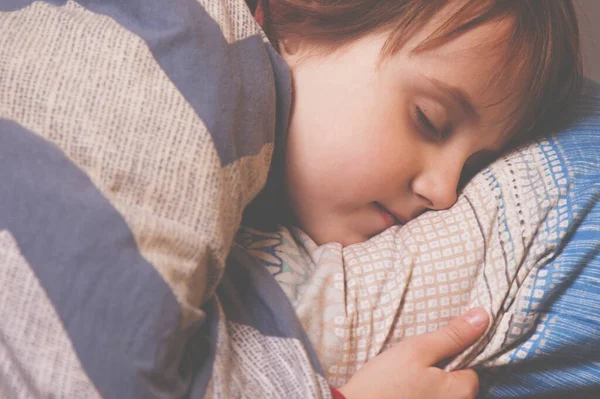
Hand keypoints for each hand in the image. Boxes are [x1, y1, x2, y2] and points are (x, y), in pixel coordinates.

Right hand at [338, 308, 488, 398]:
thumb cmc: (385, 382)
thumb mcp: (417, 350)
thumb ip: (451, 335)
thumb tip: (483, 317)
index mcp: (462, 393)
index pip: (472, 369)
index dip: (453, 357)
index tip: (431, 351)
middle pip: (458, 385)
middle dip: (441, 372)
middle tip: (414, 363)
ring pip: (441, 394)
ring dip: (429, 384)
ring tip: (405, 376)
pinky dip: (418, 393)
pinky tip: (400, 389)